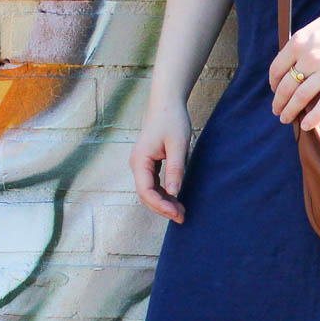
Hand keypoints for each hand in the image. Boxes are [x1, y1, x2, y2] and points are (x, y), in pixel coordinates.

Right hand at [130, 103, 190, 223]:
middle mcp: (137, 164)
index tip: (177, 213)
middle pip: (146, 195)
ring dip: (164, 203)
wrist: (166, 103)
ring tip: (181, 211)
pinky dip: (164, 194)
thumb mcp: (178, 145)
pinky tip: (176, 199)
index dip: (161, 206)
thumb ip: (175, 169)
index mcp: (140, 160)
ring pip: (149, 191)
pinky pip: (153, 184)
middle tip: (182, 217)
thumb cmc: (172, 121)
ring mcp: (141, 164)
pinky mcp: (148, 163)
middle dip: (163, 208)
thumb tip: (174, 193)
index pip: (145, 191)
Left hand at [267, 0, 319, 130]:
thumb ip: (303, 46)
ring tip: (285, 119)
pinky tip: (307, 126)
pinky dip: (314, 117)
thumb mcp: (316, 28)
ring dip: (290, 111)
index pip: (277, 69)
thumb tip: (292, 65)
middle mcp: (310, 56)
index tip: (275, 90)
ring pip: (301, 97)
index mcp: (299, 41)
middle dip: (279, 102)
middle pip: (286, 86)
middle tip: (277, 111)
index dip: (273, 83)